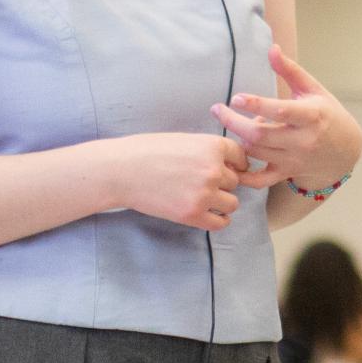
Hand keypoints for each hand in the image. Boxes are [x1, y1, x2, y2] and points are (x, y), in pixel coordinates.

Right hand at [101, 132, 283, 231]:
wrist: (121, 171)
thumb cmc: (147, 151)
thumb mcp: (184, 140)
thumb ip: (208, 151)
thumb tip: (232, 164)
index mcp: (212, 146)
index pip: (240, 157)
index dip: (233, 164)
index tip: (225, 168)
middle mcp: (213, 169)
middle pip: (235, 181)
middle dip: (222, 183)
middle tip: (202, 183)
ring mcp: (204, 194)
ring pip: (232, 203)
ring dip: (222, 202)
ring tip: (205, 199)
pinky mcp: (193, 214)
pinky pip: (221, 222)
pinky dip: (218, 219)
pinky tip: (209, 214)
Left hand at [211, 46, 361, 186]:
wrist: (346, 151)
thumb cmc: (327, 114)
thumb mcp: (313, 89)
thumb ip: (290, 70)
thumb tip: (272, 48)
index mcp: (311, 116)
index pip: (281, 111)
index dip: (256, 105)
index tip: (236, 98)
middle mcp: (303, 140)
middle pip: (260, 135)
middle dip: (233, 123)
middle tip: (216, 110)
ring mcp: (295, 160)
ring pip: (257, 153)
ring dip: (238, 139)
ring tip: (231, 124)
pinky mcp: (287, 173)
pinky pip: (261, 181)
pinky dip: (243, 176)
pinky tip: (230, 162)